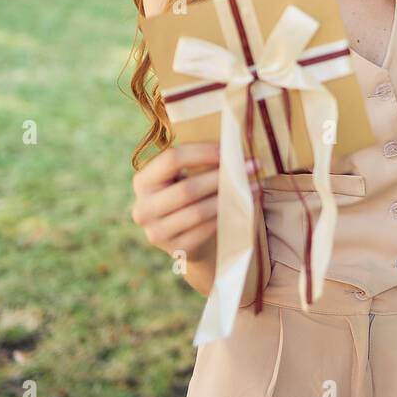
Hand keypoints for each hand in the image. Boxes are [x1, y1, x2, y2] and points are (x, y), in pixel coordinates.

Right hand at [130, 141, 260, 258]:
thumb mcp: (182, 177)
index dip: (203, 152)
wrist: (184, 236)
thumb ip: (198, 161)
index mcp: (143, 181)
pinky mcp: (175, 249)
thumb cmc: (188, 196)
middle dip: (222, 177)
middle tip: (251, 167)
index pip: (171, 159)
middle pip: (187, 189)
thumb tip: (235, 146)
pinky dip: (227, 216)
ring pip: (198, 212)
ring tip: (253, 185)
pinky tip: (244, 204)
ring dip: (229, 198)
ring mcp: (156, 232)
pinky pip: (206, 230)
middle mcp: (143, 208)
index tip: (230, 149)